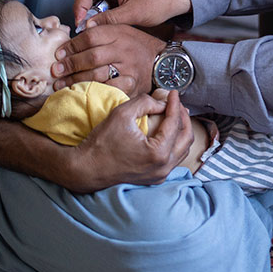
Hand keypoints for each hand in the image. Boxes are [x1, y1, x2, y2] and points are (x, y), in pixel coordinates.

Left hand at [53, 23, 162, 93]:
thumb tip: (77, 33)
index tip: (59, 54)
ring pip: (98, 75)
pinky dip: (93, 91)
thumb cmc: (138, 46)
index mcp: (120, 34)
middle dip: (71, 64)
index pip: (91, 37)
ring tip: (61, 84)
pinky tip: (81, 92)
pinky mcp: (132, 86)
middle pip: (92, 57)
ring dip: (76, 80)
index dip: (71, 46)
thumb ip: (101, 30)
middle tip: (56, 70)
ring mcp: (129, 69)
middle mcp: (124, 51)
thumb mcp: (122, 30)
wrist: (162, 62)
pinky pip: (109, 89)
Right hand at [69, 90, 193, 189]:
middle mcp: (163, 167)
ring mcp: (160, 175)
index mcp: (158, 153)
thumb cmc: (101, 144)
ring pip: (182, 149)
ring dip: (180, 131)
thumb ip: (145, 103)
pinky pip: (173, 158)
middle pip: (186, 137)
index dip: (175, 104)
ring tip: (174, 115)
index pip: (174, 123)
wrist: (86, 169)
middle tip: (176, 103)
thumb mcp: (122, 114)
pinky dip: (174, 143)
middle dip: (183, 117)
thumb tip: (162, 102)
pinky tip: (167, 132)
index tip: (173, 93)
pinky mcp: (154, 178)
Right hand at [72, 0, 192, 30]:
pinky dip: (100, 3)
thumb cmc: (161, 1)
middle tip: (83, 25)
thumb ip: (109, 19)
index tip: (79, 24)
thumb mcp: (133, 14)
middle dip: (84, 7)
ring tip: (92, 22)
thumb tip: (87, 26)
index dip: (80, 7)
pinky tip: (102, 16)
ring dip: (92, 5)